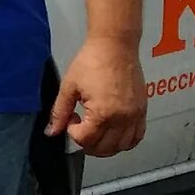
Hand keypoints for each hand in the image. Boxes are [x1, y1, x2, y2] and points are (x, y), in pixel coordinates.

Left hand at [49, 36, 145, 157]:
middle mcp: (122, 118)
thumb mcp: (69, 87)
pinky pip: (137, 136)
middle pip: (105, 148)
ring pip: (122, 146)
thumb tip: (51, 132)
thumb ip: (59, 112)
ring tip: (95, 130)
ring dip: (106, 146)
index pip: (86, 140)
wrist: (115, 45)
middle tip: (80, 127)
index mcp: (103, 113)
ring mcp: (135, 115)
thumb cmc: (91, 61)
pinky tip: (113, 131)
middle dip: (88, 143)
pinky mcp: (143, 110)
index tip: (71, 119)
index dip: (73, 133)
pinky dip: (125, 141)